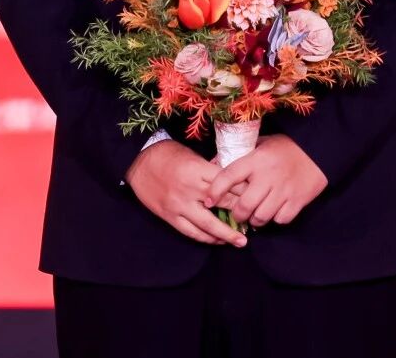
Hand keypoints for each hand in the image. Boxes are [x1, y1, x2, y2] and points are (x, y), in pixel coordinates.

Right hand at [124, 141, 249, 246]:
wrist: (138, 161)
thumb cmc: (167, 154)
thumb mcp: (191, 155)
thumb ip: (209, 170)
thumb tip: (230, 182)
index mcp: (198, 169)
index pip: (227, 184)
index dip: (243, 192)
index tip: (256, 197)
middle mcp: (191, 189)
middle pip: (222, 204)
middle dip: (240, 213)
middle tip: (255, 220)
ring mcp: (180, 205)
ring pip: (208, 225)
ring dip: (226, 234)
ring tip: (241, 241)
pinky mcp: (170, 217)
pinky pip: (191, 232)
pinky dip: (206, 239)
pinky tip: (217, 241)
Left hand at [204, 134, 327, 228]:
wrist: (317, 151)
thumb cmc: (284, 147)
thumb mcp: (260, 143)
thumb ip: (239, 155)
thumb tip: (212, 164)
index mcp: (256, 159)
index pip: (229, 176)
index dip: (215, 190)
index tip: (208, 201)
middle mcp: (268, 176)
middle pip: (244, 206)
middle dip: (237, 214)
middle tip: (237, 213)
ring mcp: (283, 190)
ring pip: (260, 217)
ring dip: (255, 220)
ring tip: (255, 214)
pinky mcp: (297, 201)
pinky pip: (280, 220)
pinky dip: (275, 219)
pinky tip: (274, 211)